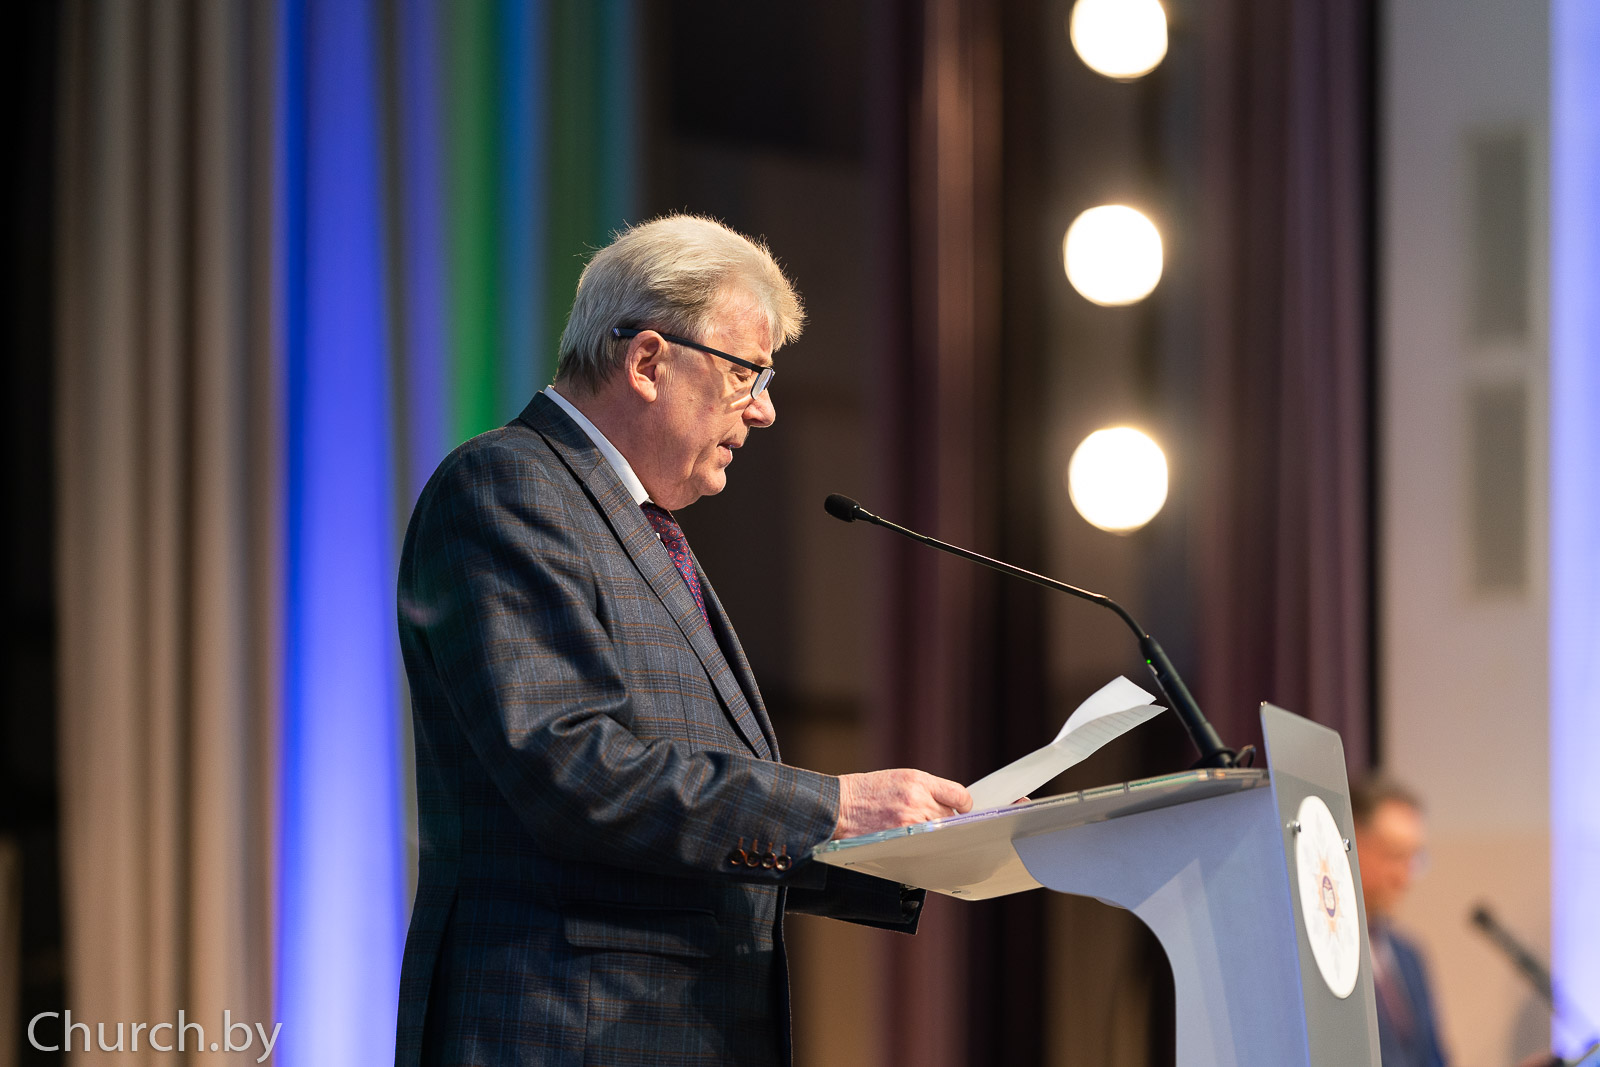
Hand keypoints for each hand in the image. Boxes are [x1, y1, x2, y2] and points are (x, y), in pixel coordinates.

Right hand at [834, 769, 972, 837]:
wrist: (839, 806)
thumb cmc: (867, 792)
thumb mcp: (898, 778)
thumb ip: (926, 790)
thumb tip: (951, 806)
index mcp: (918, 781)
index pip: (958, 794)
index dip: (964, 805)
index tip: (963, 809)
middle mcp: (917, 800)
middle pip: (951, 817)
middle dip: (946, 820)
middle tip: (935, 823)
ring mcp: (910, 823)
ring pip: (940, 833)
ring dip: (936, 835)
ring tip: (921, 833)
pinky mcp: (901, 840)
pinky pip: (926, 847)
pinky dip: (925, 847)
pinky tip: (917, 844)